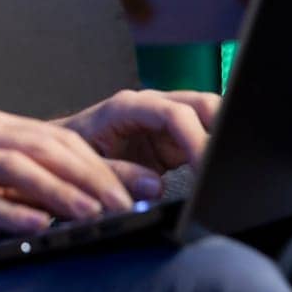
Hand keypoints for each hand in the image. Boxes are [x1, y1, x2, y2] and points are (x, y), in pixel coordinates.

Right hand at [0, 110, 164, 244]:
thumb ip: (29, 183)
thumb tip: (89, 200)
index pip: (61, 138)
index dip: (106, 162)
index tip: (144, 186)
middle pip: (45, 147)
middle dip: (93, 175)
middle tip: (130, 203)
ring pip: (15, 166)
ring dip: (59, 191)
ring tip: (93, 214)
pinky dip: (8, 211)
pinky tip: (36, 227)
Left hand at [53, 89, 220, 173]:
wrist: (59, 154)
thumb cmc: (69, 153)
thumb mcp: (87, 166)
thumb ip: (118, 175)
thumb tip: (153, 187)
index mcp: (128, 107)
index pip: (174, 114)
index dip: (196, 138)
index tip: (209, 165)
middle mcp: (151, 106)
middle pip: (202, 105)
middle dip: (223, 129)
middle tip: (230, 167)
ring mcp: (165, 120)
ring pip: (209, 116)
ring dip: (224, 137)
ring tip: (232, 167)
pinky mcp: (173, 139)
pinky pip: (204, 136)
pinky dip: (217, 149)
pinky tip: (222, 169)